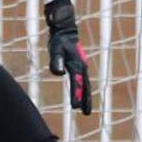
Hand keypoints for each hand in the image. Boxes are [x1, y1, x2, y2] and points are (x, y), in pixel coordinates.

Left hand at [45, 0, 91, 114]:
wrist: (65, 28)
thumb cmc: (59, 38)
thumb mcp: (55, 49)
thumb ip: (56, 60)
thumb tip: (59, 74)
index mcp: (77, 64)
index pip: (77, 83)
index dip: (76, 96)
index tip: (75, 108)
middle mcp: (81, 66)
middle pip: (85, 86)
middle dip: (85, 99)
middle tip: (86, 113)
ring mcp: (81, 65)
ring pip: (85, 84)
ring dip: (85, 96)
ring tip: (85, 109)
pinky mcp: (78, 64)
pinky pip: (81, 79)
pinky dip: (82, 88)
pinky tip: (81, 94)